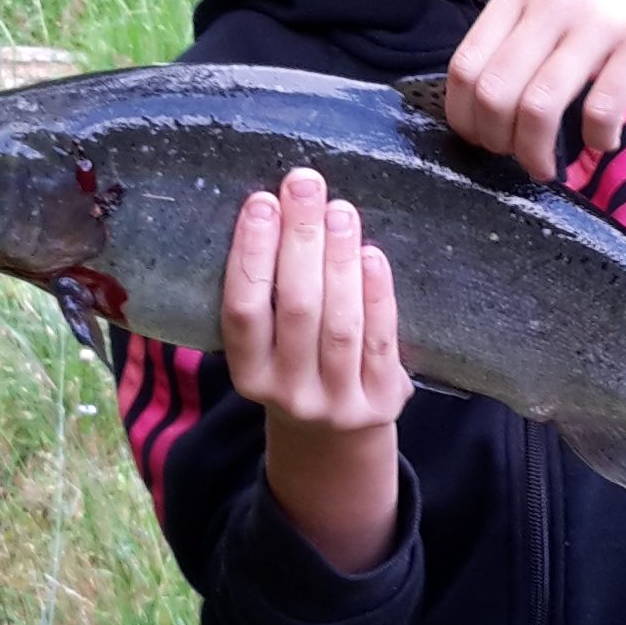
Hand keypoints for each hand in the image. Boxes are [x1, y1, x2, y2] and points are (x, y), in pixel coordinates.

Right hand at [221, 167, 411, 570]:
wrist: (335, 440)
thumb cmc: (294, 366)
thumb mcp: (265, 348)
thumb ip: (265, 295)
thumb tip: (277, 206)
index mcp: (248, 376)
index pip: (244, 310)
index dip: (251, 253)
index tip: (261, 201)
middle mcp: (288, 393)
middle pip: (296, 309)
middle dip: (299, 240)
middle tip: (305, 184)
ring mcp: (338, 401)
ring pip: (339, 323)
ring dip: (339, 260)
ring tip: (340, 210)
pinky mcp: (381, 401)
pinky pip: (380, 341)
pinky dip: (376, 294)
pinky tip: (371, 253)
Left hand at [444, 0, 625, 180]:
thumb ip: (524, 34)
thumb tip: (483, 106)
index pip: (466, 66)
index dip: (466, 118)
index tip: (485, 141)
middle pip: (494, 93)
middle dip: (498, 142)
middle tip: (520, 158)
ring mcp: (599, 18)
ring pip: (538, 107)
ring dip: (537, 153)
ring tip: (550, 167)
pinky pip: (601, 110)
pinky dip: (597, 140)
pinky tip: (605, 141)